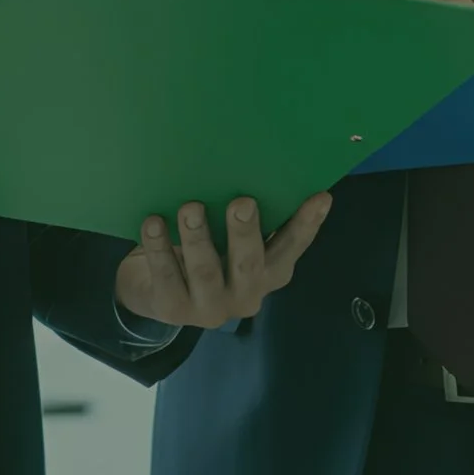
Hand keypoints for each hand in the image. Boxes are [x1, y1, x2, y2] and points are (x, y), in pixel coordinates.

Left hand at [115, 194, 333, 328]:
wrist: (157, 293)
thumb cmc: (205, 251)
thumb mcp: (231, 239)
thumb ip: (249, 218)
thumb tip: (259, 165)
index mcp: (268, 273)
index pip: (292, 248)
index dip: (307, 224)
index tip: (320, 196)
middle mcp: (245, 295)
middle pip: (249, 265)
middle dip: (245, 234)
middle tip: (242, 202)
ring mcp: (209, 307)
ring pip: (205, 272)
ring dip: (198, 238)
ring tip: (191, 208)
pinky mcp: (173, 309)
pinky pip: (166, 276)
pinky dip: (159, 248)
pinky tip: (153, 223)